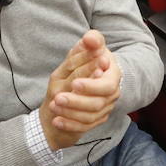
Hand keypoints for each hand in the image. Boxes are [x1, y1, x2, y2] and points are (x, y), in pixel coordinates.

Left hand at [40, 31, 121, 149]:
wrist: (86, 78)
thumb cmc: (87, 60)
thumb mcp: (88, 49)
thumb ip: (91, 42)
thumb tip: (90, 38)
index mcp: (112, 75)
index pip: (106, 86)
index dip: (91, 86)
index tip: (74, 83)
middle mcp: (111, 94)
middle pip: (97, 103)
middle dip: (77, 101)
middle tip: (58, 97)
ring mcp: (104, 108)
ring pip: (90, 117)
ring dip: (70, 112)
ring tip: (53, 105)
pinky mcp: (96, 120)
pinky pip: (84, 127)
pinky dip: (69, 124)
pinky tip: (56, 120)